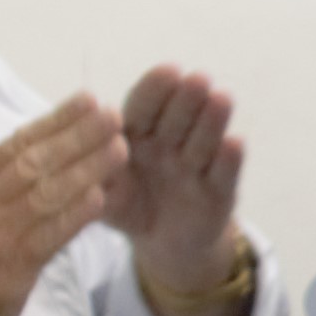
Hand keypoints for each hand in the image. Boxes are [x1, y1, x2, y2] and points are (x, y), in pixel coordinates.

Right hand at [0, 94, 127, 315]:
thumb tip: (38, 165)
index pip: (15, 145)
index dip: (53, 121)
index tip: (85, 101)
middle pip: (34, 161)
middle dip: (77, 134)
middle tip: (113, 113)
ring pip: (46, 192)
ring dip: (86, 168)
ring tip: (119, 148)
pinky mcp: (6, 270)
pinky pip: (48, 235)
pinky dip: (75, 215)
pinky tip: (101, 198)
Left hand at [106, 65, 252, 306]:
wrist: (164, 244)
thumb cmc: (130, 208)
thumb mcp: (106, 198)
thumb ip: (97, 182)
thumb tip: (81, 167)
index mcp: (137, 136)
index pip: (144, 108)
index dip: (155, 90)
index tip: (168, 71)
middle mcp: (170, 144)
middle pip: (179, 117)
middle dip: (187, 98)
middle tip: (198, 79)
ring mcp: (197, 165)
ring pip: (204, 139)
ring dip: (212, 119)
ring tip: (221, 99)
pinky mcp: (221, 192)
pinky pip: (224, 174)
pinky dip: (229, 160)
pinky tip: (234, 143)